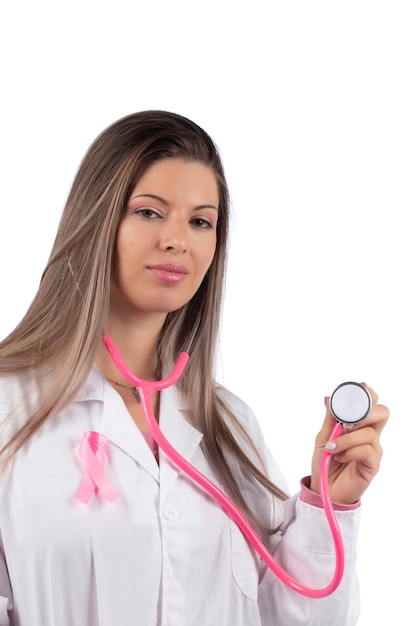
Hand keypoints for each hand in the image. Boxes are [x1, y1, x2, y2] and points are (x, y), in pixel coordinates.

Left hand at [310, 384, 388, 504]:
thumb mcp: (323, 437)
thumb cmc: (325, 462)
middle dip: (364, 412)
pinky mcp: (372, 465)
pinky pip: (366, 451)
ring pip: (369, 433)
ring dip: (346, 438)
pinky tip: (339, 457)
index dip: (368, 395)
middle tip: (345, 422)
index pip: (372, 404)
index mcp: (359, 425)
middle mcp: (370, 435)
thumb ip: (330, 419)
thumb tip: (329, 398)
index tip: (357, 390)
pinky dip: (349, 451)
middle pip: (383, 413)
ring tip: (332, 447)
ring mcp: (373, 449)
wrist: (323, 488)